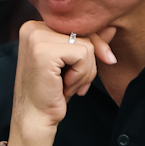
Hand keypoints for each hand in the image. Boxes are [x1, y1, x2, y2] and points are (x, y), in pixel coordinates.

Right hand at [11, 21, 116, 142]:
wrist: (35, 119)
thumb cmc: (53, 93)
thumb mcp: (74, 65)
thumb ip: (89, 44)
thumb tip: (111, 27)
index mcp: (36, 27)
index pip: (78, 27)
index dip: (94, 47)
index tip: (101, 64)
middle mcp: (33, 28)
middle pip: (85, 34)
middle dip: (90, 62)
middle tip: (78, 85)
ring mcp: (36, 37)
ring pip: (87, 45)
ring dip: (86, 72)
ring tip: (68, 87)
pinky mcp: (44, 51)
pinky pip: (83, 55)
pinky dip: (81, 75)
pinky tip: (65, 87)